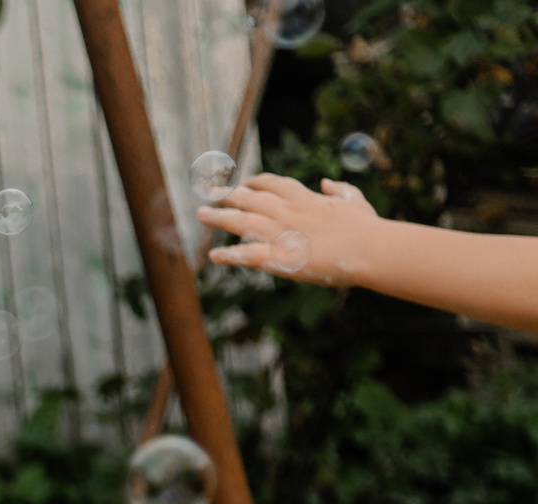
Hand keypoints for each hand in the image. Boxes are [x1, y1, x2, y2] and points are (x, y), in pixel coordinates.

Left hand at [198, 174, 380, 286]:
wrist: (369, 248)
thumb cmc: (366, 226)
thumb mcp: (354, 200)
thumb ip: (339, 189)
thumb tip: (326, 182)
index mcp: (304, 198)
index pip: (273, 184)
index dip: (256, 182)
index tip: (243, 182)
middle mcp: (287, 212)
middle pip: (250, 199)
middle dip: (228, 194)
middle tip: (210, 192)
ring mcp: (281, 233)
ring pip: (242, 222)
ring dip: (219, 217)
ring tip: (200, 213)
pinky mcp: (280, 257)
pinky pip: (248, 255)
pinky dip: (230, 255)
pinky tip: (214, 256)